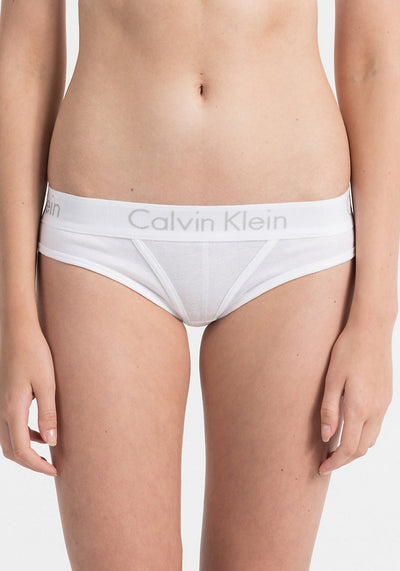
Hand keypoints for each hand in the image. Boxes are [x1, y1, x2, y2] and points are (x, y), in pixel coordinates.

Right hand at [0, 321, 57, 475]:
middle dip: (29, 463)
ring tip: (48, 452)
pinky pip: (10, 426)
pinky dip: (23, 435)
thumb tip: (51, 442)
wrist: (17, 331)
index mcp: (12, 410)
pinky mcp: (4, 397)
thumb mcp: (47, 384)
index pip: (21, 450)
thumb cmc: (35, 353)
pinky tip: (41, 431)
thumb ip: (48, 414)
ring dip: (26, 450)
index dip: (37, 465)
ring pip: (7, 439)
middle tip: (51, 467)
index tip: (54, 471)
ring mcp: (0, 404)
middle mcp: (2, 410)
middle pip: (10, 450)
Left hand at [318, 321, 392, 474]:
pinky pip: (377, 425)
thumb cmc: (347, 351)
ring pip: (371, 439)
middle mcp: (376, 410)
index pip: (349, 448)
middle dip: (344, 460)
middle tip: (326, 461)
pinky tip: (351, 428)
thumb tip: (327, 437)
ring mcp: (384, 404)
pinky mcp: (387, 397)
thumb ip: (329, 410)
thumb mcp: (331, 379)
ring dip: (355, 448)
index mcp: (359, 408)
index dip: (335, 462)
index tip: (321, 468)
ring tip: (335, 447)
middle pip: (362, 449)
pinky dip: (364, 435)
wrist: (372, 330)